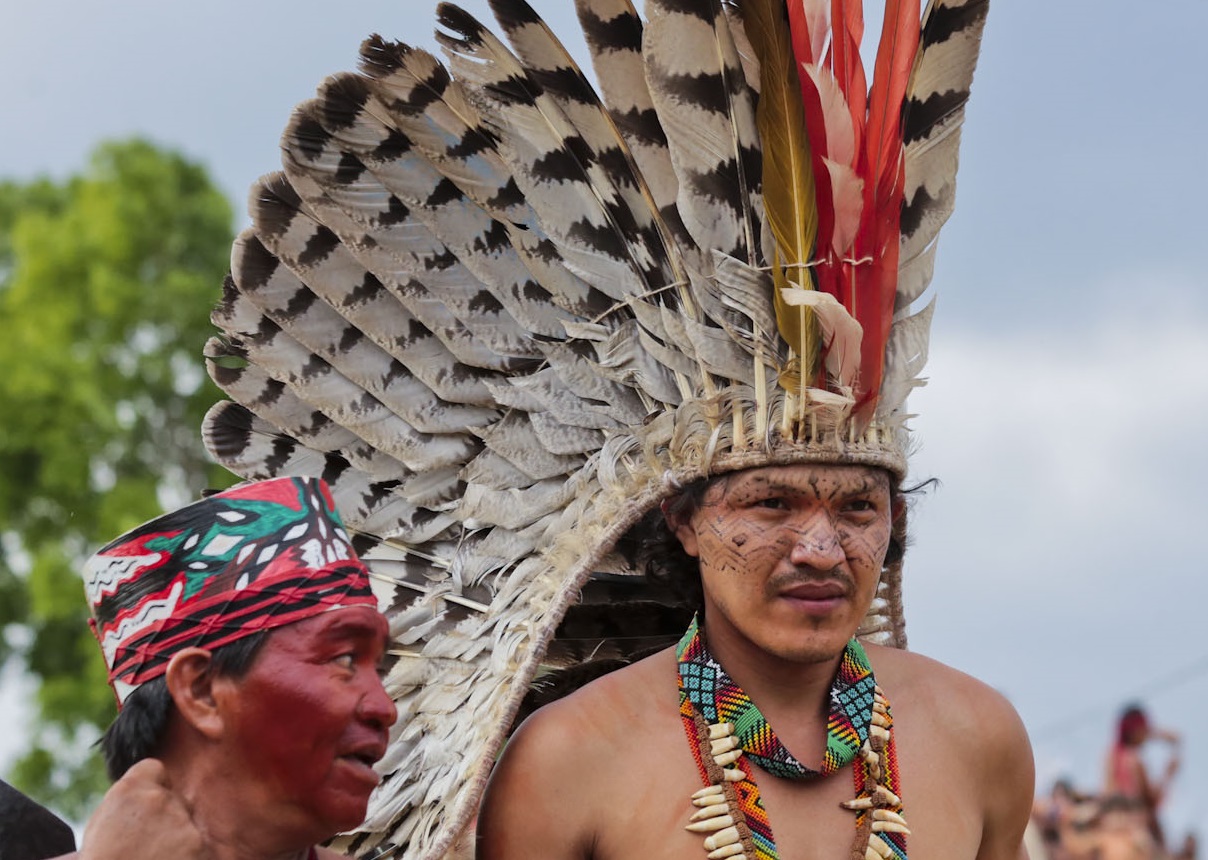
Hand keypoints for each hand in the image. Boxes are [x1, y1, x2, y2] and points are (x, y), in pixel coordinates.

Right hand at [80, 759, 209, 859]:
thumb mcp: (99, 830)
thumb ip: (124, 807)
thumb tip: (141, 802)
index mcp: (128, 792)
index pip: (153, 769)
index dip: (152, 787)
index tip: (146, 809)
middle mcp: (159, 800)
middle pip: (174, 801)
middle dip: (167, 820)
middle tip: (147, 849)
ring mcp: (182, 824)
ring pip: (188, 827)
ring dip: (179, 843)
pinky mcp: (200, 848)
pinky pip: (201, 848)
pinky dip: (191, 857)